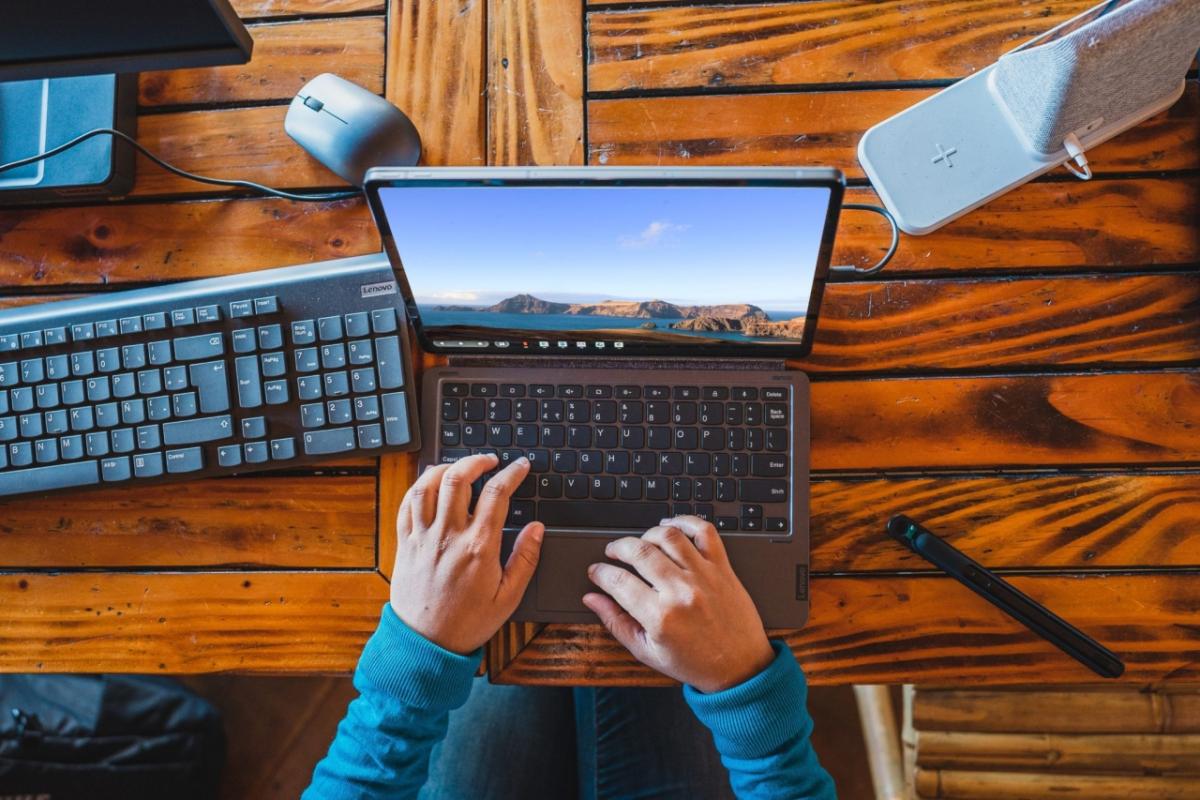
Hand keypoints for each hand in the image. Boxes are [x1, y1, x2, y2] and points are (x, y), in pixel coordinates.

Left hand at [390, 454, 544, 653]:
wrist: (425, 645)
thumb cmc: (467, 623)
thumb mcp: (509, 597)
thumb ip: (525, 559)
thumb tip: (537, 529)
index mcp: (479, 547)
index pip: (497, 494)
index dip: (512, 473)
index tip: (520, 467)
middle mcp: (448, 536)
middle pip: (458, 478)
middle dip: (477, 460)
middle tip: (490, 460)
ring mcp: (423, 538)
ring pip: (427, 485)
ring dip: (445, 467)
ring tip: (460, 467)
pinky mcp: (405, 544)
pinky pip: (406, 504)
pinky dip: (418, 486)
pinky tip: (430, 485)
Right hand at [583, 515, 774, 692]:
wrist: (740, 667)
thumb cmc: (695, 663)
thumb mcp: (647, 652)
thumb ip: (616, 623)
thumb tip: (593, 599)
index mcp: (660, 617)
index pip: (618, 582)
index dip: (600, 573)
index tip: (596, 571)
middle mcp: (681, 591)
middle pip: (639, 552)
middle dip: (618, 548)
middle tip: (613, 552)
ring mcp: (704, 576)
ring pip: (668, 536)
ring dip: (647, 534)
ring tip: (640, 543)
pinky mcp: (722, 568)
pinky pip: (704, 531)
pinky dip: (686, 521)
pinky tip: (672, 526)